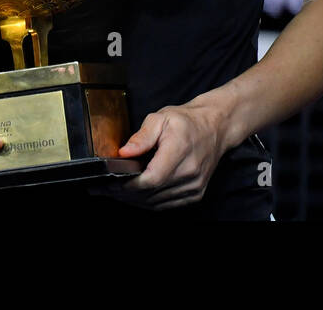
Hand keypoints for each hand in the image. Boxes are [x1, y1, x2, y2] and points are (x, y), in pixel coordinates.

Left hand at [88, 101, 229, 209]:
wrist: (215, 128)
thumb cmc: (187, 121)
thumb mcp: (160, 118)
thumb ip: (141, 136)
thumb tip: (123, 153)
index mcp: (180, 150)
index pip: (152, 179)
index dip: (130, 185)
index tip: (112, 182)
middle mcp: (190, 172)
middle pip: (152, 194)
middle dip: (127, 194)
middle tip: (107, 189)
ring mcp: (194, 186)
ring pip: (158, 203)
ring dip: (137, 200)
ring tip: (119, 192)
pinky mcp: (196, 193)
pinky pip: (168, 204)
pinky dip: (151, 202)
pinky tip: (139, 195)